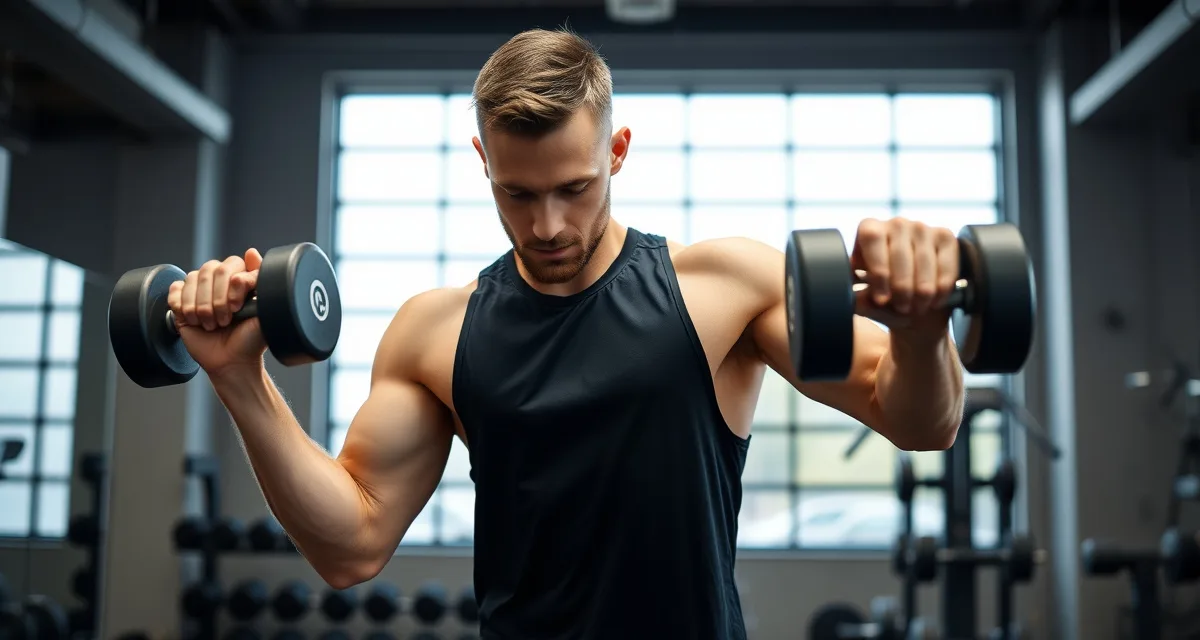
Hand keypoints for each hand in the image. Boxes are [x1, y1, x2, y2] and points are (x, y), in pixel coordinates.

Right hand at [167, 248, 268, 376]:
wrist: (232, 362)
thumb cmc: (251, 339)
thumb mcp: (265, 311)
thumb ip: (260, 280)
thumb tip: (250, 251)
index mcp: (241, 279)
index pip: (232, 264)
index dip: (232, 286)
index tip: (237, 308)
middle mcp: (220, 281)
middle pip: (210, 269)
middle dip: (216, 299)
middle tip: (224, 321)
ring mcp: (200, 291)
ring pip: (192, 278)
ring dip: (200, 306)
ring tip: (211, 325)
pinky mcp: (182, 302)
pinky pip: (175, 290)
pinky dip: (182, 305)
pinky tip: (193, 319)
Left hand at [851, 217, 958, 335]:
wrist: (915, 305)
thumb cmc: (886, 300)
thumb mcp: (868, 302)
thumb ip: (857, 300)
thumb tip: (849, 299)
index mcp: (869, 229)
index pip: (871, 238)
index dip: (878, 270)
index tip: (881, 299)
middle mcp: (896, 223)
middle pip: (899, 253)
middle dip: (901, 287)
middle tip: (901, 307)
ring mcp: (922, 228)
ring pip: (924, 260)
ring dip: (922, 290)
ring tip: (916, 308)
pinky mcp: (946, 238)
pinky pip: (946, 264)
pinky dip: (941, 288)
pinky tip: (934, 301)